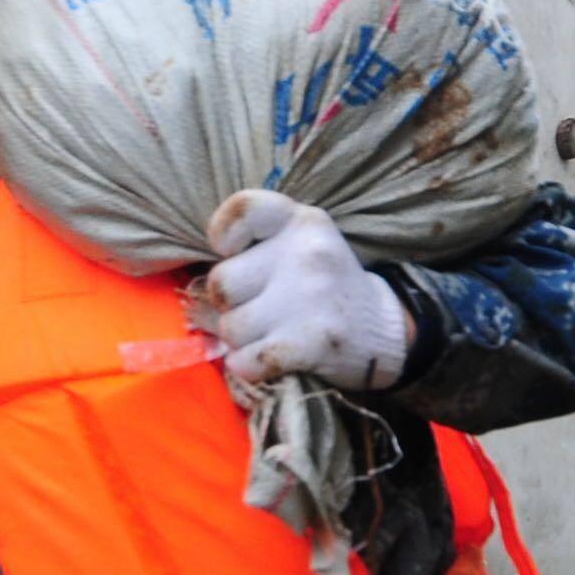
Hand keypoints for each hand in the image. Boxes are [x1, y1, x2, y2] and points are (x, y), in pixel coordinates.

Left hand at [199, 190, 413, 393]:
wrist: (383, 330)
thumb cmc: (326, 285)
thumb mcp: (303, 243)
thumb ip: (256, 245)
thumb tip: (191, 288)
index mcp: (302, 220)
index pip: (242, 208)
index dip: (222, 234)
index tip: (233, 253)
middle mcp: (306, 253)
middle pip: (220, 282)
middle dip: (228, 304)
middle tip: (256, 309)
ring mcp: (309, 297)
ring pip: (229, 327)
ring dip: (239, 340)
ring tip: (267, 334)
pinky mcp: (310, 341)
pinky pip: (244, 361)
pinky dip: (248, 367)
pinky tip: (268, 359)